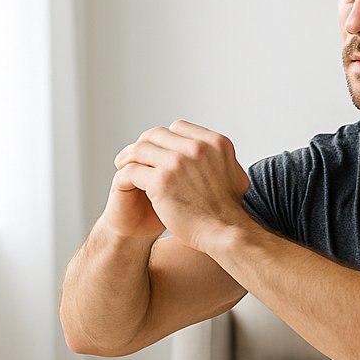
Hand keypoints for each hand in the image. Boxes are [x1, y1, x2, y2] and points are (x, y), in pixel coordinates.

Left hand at [113, 120, 251, 251]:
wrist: (226, 232)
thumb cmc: (228, 211)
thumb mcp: (236, 174)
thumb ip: (221, 160)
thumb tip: (214, 156)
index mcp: (215, 143)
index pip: (178, 127)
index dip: (165, 139)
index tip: (158, 151)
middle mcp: (196, 148)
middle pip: (157, 135)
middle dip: (143, 144)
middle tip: (134, 156)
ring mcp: (178, 163)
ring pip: (141, 149)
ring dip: (129, 156)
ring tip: (123, 165)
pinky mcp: (161, 180)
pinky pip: (133, 170)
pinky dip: (125, 174)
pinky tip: (125, 181)